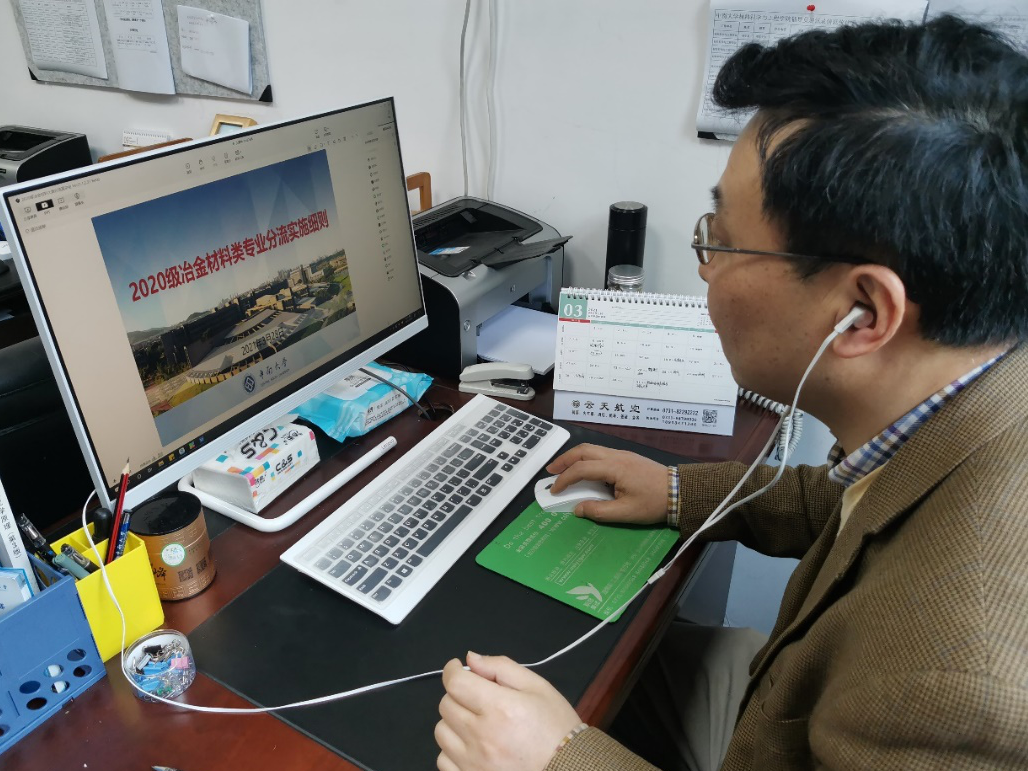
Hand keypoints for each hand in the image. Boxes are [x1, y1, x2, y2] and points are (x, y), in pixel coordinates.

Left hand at [436, 652, 581, 770]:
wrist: (569, 770)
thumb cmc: (556, 728)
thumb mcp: (537, 687)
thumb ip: (501, 668)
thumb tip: (470, 659)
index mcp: (499, 708)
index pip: (455, 683)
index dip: (452, 670)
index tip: (457, 668)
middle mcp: (481, 737)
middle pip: (446, 705)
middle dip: (458, 694)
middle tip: (477, 696)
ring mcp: (473, 763)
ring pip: (442, 732)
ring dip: (454, 721)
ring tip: (476, 722)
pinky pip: (444, 760)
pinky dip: (453, 750)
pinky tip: (473, 746)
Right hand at [545, 443, 669, 524]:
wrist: (680, 491)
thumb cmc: (653, 503)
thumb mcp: (626, 513)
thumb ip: (599, 511)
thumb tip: (577, 509)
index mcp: (614, 468)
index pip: (581, 469)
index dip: (564, 479)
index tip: (554, 491)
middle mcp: (615, 456)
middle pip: (583, 450)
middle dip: (564, 460)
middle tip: (550, 471)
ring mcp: (622, 454)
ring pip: (591, 449)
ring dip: (574, 457)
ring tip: (562, 469)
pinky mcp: (627, 457)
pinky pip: (600, 453)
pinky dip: (585, 459)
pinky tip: (583, 469)